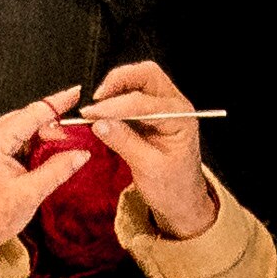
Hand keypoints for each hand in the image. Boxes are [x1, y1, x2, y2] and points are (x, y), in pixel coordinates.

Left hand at [0, 89, 91, 267]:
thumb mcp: (31, 194)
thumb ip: (58, 169)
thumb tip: (82, 153)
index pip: (32, 114)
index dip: (57, 103)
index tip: (76, 93)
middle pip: (27, 118)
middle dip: (52, 127)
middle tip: (74, 140)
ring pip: (22, 126)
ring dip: (42, 136)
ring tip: (59, 152)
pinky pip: (15, 136)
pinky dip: (31, 143)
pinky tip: (42, 156)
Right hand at [72, 60, 216, 240]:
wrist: (183, 202)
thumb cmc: (173, 188)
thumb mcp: (149, 169)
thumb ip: (125, 143)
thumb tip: (99, 123)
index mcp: (180, 117)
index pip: (144, 101)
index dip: (116, 106)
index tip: (93, 113)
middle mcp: (175, 105)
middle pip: (147, 75)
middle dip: (119, 81)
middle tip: (96, 99)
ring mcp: (163, 107)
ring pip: (139, 81)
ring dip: (116, 88)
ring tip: (96, 107)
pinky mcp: (151, 115)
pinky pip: (132, 96)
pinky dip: (116, 100)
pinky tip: (102, 113)